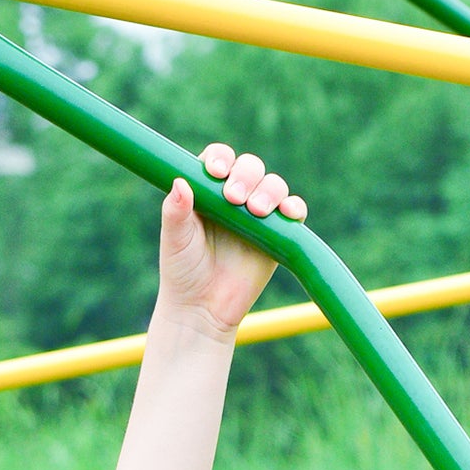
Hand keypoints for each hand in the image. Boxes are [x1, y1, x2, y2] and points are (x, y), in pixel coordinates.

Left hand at [156, 144, 306, 339]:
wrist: (202, 310)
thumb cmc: (182, 273)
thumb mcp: (174, 240)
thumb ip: (174, 211)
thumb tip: (179, 181)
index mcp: (208, 191)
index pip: (219, 160)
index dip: (220, 159)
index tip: (216, 173)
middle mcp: (234, 198)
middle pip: (250, 167)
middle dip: (246, 175)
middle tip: (235, 198)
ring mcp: (258, 215)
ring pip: (273, 185)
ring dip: (269, 191)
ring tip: (255, 210)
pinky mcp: (277, 235)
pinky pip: (293, 212)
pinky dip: (294, 207)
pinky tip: (287, 212)